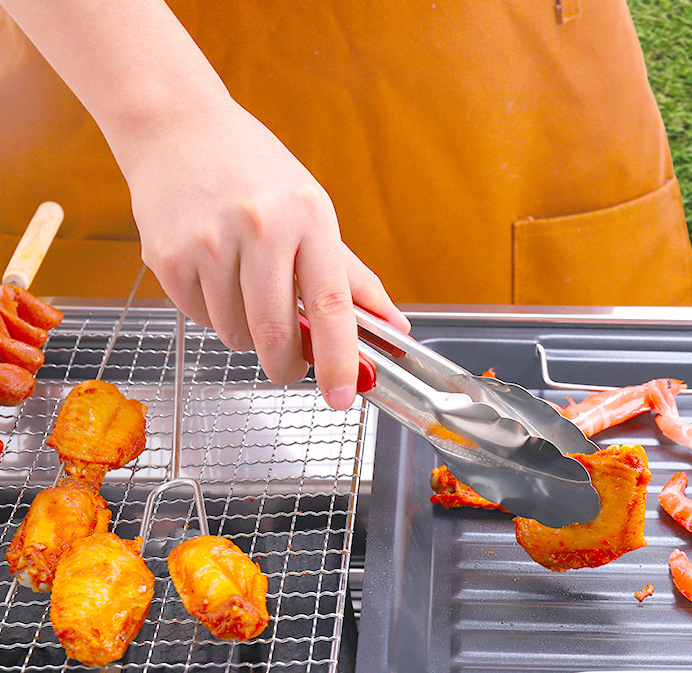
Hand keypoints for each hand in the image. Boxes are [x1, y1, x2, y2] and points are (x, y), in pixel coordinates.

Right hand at [121, 99, 408, 408]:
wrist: (174, 126)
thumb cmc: (252, 168)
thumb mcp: (313, 209)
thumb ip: (353, 277)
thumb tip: (391, 327)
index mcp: (307, 216)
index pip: (331, 307)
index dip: (339, 360)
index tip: (343, 395)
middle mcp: (259, 230)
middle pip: (276, 335)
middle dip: (286, 367)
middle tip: (290, 367)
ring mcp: (208, 244)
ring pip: (236, 334)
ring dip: (248, 334)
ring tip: (245, 290)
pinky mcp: (167, 259)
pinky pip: (200, 319)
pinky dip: (215, 314)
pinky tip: (214, 276)